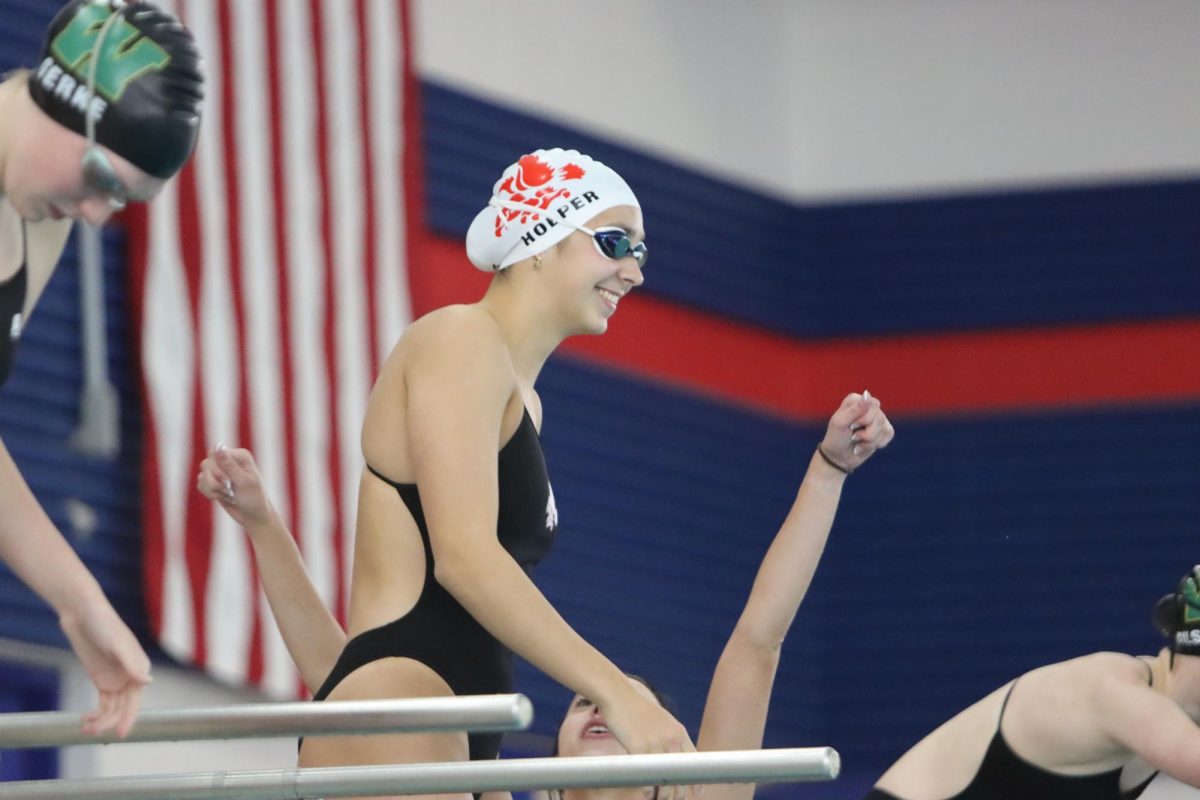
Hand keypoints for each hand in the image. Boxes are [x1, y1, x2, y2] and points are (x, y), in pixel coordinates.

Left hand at [58, 600, 150, 737]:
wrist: (83, 613)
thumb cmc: (104, 624)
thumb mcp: (117, 644)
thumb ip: (132, 663)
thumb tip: (148, 681)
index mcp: (138, 668)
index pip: (135, 700)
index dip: (129, 717)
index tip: (120, 734)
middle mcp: (129, 676)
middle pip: (123, 707)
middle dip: (111, 722)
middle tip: (94, 732)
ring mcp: (115, 679)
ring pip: (112, 708)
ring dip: (101, 720)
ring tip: (85, 728)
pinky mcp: (102, 679)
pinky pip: (102, 703)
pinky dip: (95, 714)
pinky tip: (84, 719)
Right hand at [196, 444, 273, 530]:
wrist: (255, 517)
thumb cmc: (254, 499)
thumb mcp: (243, 482)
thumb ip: (229, 465)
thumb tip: (218, 446)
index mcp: (239, 455)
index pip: (214, 454)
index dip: (217, 470)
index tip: (228, 481)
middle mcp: (229, 460)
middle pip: (205, 464)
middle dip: (214, 482)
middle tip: (229, 489)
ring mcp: (221, 471)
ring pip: (202, 475)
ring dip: (212, 489)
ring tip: (228, 495)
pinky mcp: (214, 482)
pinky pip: (200, 484)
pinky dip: (209, 493)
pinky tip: (222, 497)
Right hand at [599, 681, 697, 799]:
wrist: (618, 695)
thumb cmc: (636, 708)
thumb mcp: (661, 720)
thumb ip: (670, 736)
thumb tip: (673, 754)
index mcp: (678, 731)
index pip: (694, 761)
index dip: (695, 779)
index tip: (698, 793)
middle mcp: (671, 739)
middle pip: (681, 774)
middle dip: (679, 792)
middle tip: (674, 799)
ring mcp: (655, 744)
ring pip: (665, 779)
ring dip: (664, 795)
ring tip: (659, 799)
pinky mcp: (639, 748)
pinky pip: (647, 776)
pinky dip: (648, 789)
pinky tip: (646, 793)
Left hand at [818, 390, 893, 473]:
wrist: (839, 457)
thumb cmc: (836, 438)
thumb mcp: (840, 423)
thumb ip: (854, 409)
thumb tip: (867, 393)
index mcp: (856, 400)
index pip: (872, 404)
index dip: (864, 419)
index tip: (851, 426)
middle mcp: (868, 406)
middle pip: (880, 417)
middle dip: (867, 433)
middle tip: (853, 436)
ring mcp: (877, 417)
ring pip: (884, 428)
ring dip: (869, 441)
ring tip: (857, 441)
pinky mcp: (883, 429)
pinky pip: (889, 434)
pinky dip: (876, 444)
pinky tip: (865, 444)